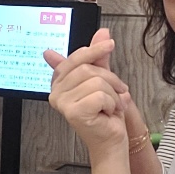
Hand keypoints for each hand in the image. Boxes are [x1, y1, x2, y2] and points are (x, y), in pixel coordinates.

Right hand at [43, 28, 131, 151]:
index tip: (109, 43)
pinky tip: (108, 113)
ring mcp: (62, 103)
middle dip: (110, 79)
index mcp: (60, 83)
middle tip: (118, 92)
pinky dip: (112, 103)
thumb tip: (101, 32)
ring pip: (96, 81)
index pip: (75, 58)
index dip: (94, 49)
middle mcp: (56, 93)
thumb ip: (99, 57)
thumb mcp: (104, 80)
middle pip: (87, 68)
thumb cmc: (106, 114)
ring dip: (113, 93)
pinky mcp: (73, 112)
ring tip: (112, 105)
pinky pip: (100, 95)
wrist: (111, 141)